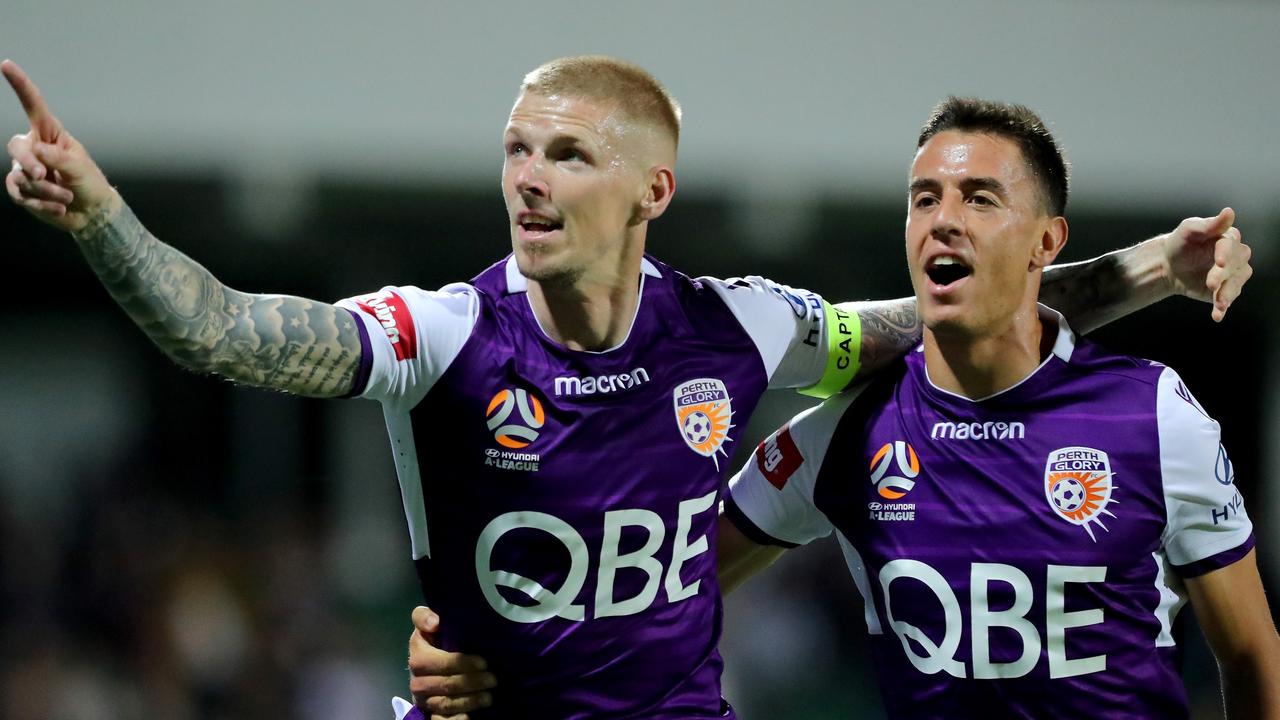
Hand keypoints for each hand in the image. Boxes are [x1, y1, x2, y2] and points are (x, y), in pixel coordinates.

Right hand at [3, 59, 117, 232]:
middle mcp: (33, 148)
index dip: (20, 85)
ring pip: (21, 177)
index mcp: (50, 134)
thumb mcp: (80, 167)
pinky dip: (42, 205)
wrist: (91, 212)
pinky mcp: (21, 190)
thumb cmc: (90, 183)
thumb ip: (58, 158)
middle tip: (44, 175)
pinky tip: (59, 209)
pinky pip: (21, 196)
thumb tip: (37, 151)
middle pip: (16, 147)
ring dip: (47, 191)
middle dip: (29, 163)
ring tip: (67, 198)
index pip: (32, 106)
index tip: (7, 65)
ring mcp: (24, 169)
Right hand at [407, 606, 495, 719]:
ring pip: (445, 704)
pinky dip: (456, 719)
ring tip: (489, 697)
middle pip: (445, 685)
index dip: (461, 663)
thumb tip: (435, 623)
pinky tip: (470, 717)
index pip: (438, 663)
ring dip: (469, 701)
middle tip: (493, 679)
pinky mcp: (430, 712)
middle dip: (471, 682)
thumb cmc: (434, 639)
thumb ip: (424, 617)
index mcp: (417, 657)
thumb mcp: (427, 623)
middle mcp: (417, 681)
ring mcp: (423, 699)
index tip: (483, 662)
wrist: (428, 663)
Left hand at [1162, 208, 1252, 321]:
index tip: (1219, 261)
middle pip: (1236, 266)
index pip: (1231, 245)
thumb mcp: (1189, 229)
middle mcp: (1236, 256)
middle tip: (1210, 283)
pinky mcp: (1224, 291)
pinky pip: (1227, 300)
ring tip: (1219, 303)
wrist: (1169, 265)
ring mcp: (1232, 275)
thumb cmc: (1180, 243)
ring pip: (1236, 284)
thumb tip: (1229, 212)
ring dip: (1227, 294)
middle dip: (1223, 275)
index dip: (1226, 253)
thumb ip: (1209, 224)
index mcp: (1228, 238)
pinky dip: (1223, 308)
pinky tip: (1218, 316)